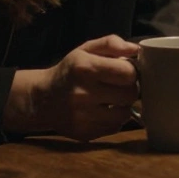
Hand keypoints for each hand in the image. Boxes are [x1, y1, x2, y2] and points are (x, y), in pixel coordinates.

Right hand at [4, 35, 139, 140]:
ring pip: (125, 114)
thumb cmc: (69, 70)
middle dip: (129, 89)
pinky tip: (103, 111)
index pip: (128, 73)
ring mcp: (82, 116)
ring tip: (113, 100)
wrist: (42, 98)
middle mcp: (83, 93)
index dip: (132, 71)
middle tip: (120, 86)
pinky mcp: (84, 133)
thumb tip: (136, 49)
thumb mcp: (86, 49)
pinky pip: (114, 127)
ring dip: (123, 106)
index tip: (126, 71)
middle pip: (130, 95)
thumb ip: (111, 44)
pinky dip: (114, 119)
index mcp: (85, 68)